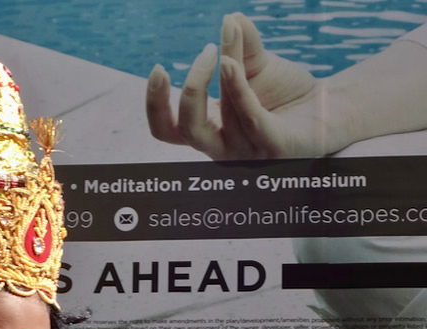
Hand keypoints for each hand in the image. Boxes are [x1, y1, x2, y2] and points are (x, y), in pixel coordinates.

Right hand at [145, 13, 331, 158]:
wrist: (332, 107)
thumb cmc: (286, 94)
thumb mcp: (256, 66)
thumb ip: (241, 46)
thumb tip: (231, 17)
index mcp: (209, 130)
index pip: (166, 129)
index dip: (155, 104)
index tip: (159, 69)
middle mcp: (221, 147)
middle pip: (185, 129)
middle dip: (188, 90)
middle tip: (205, 53)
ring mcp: (246, 152)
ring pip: (221, 117)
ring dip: (221, 76)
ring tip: (226, 39)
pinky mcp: (273, 149)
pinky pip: (250, 118)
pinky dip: (237, 89)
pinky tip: (231, 63)